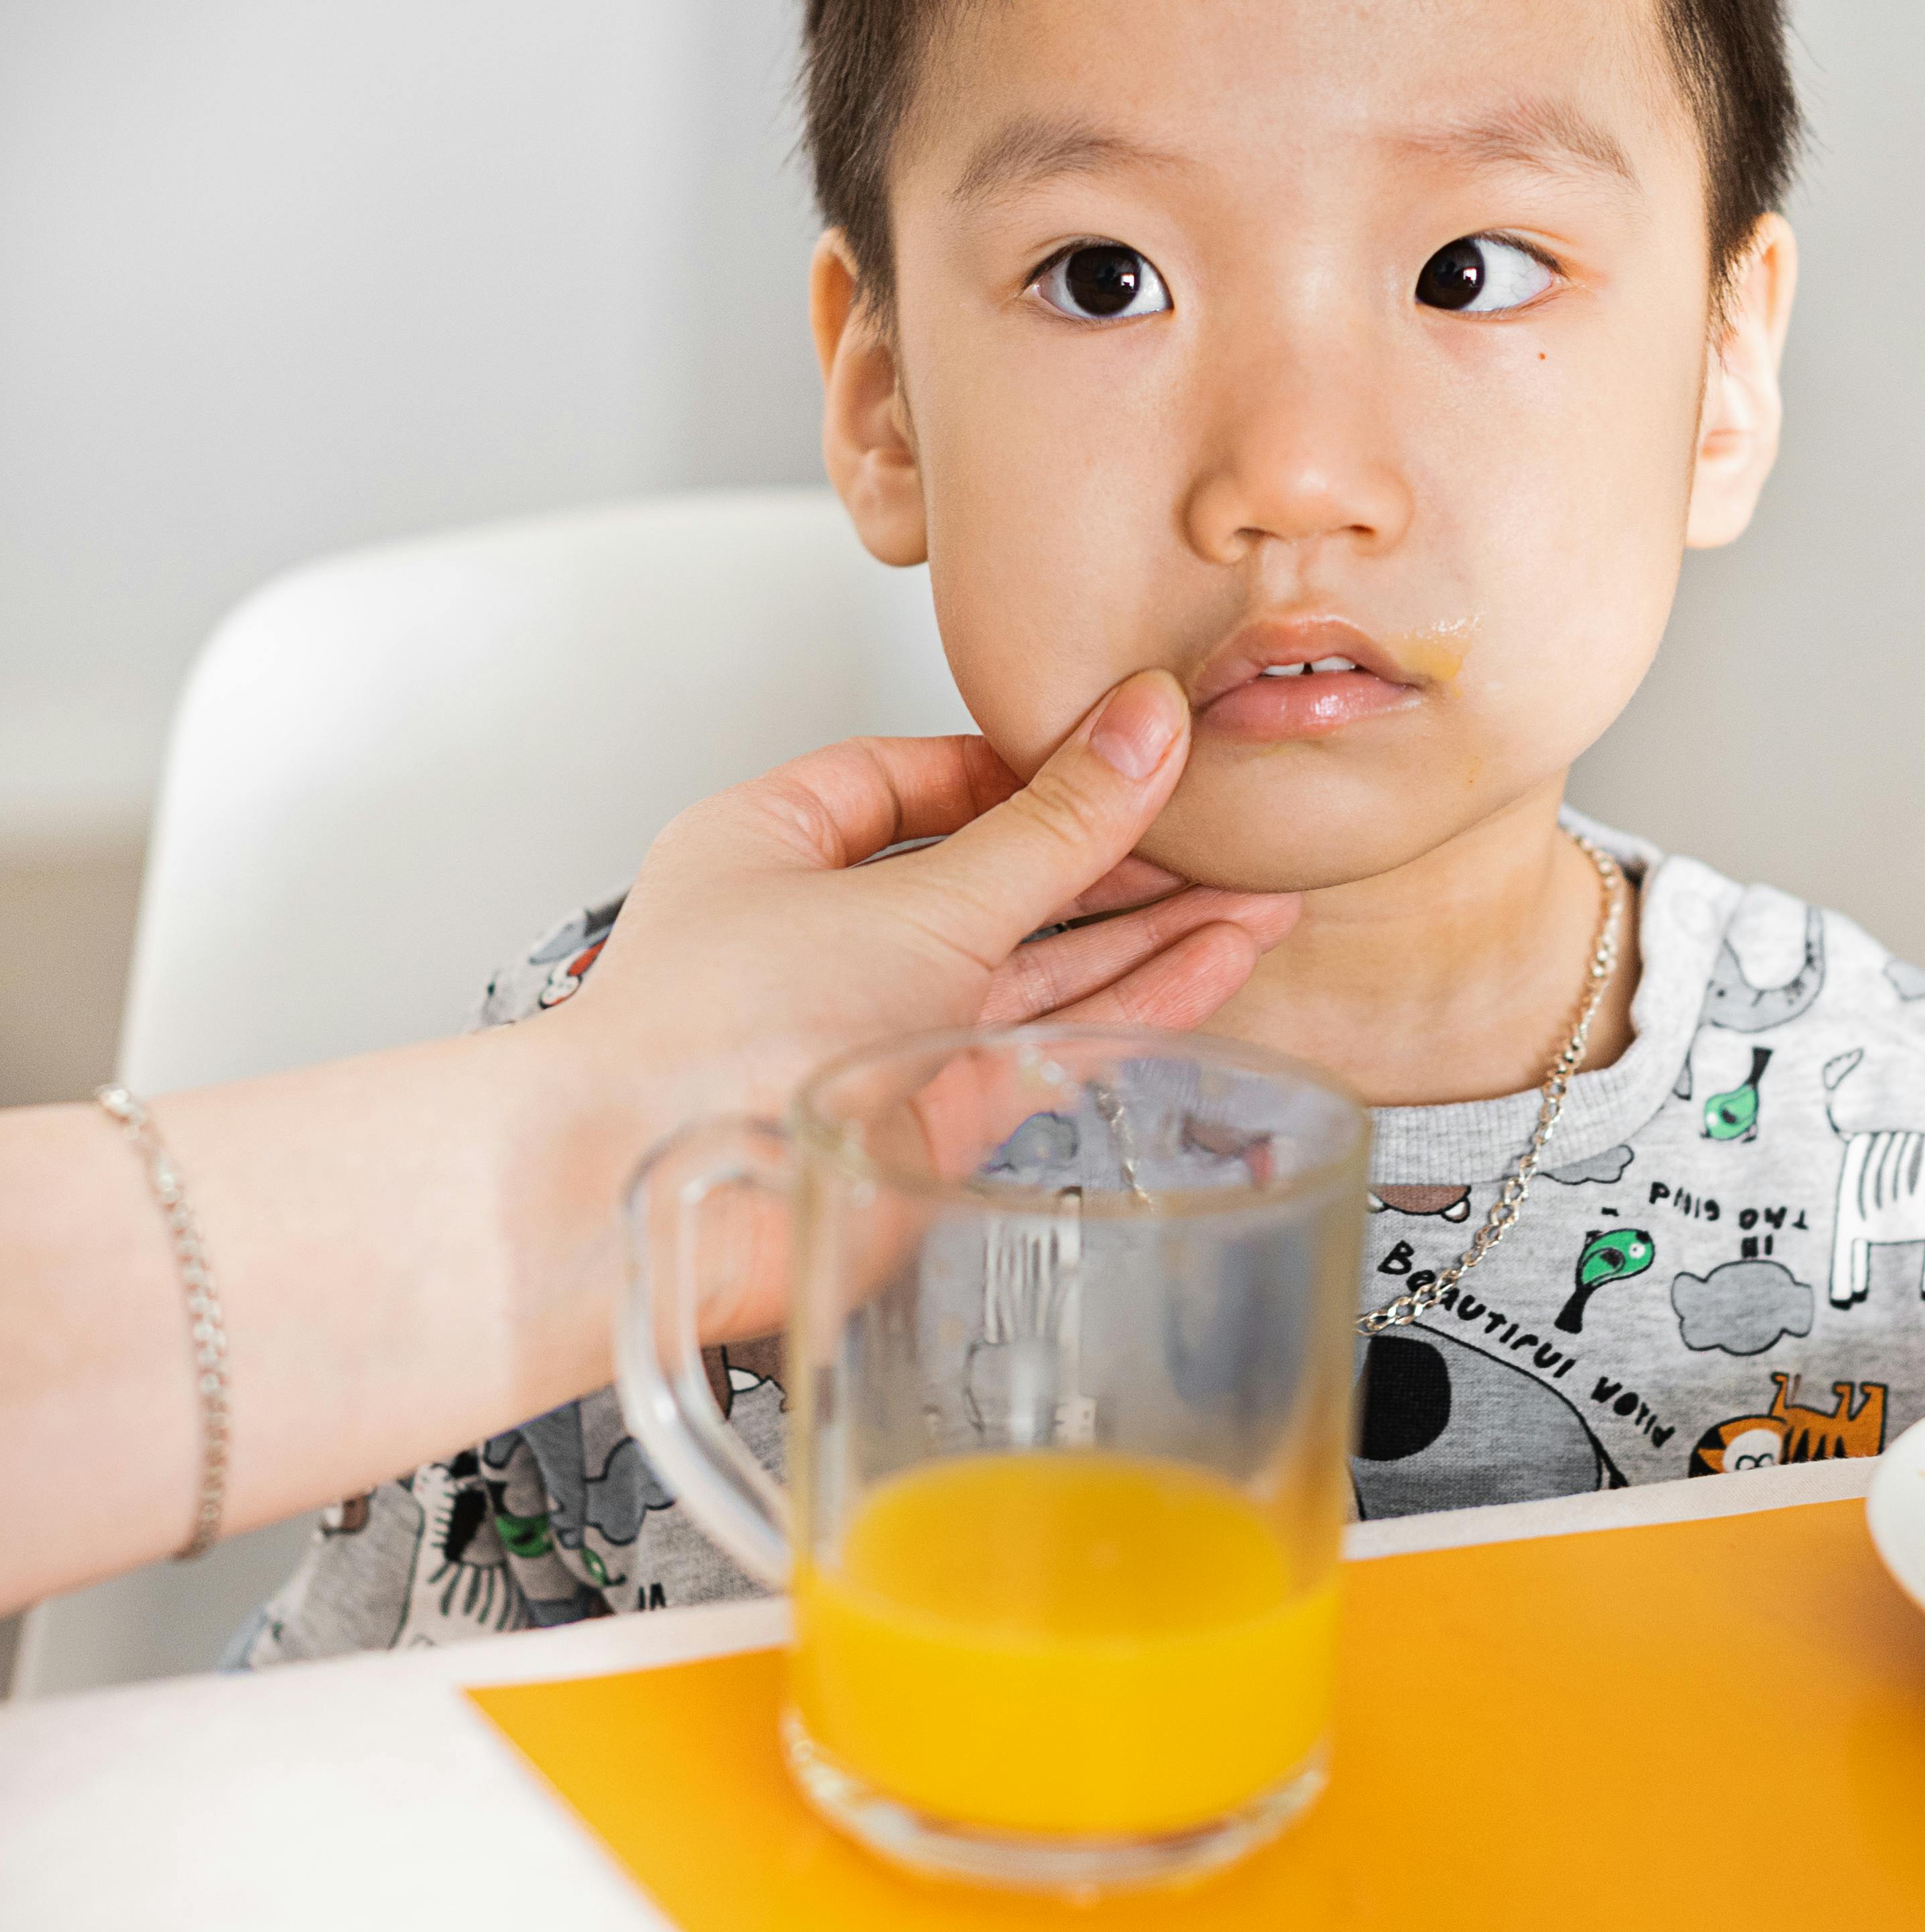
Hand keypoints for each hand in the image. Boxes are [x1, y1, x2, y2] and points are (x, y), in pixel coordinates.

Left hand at [546, 667, 1295, 1143]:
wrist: (661, 1204)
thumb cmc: (710, 1041)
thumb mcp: (914, 897)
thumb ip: (1050, 827)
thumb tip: (1140, 727)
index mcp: (776, 844)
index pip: (921, 777)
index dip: (1028, 763)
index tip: (1125, 746)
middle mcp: (826, 936)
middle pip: (996, 873)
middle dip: (1114, 853)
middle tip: (1223, 823)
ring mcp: (880, 1028)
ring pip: (1037, 963)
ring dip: (1148, 931)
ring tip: (1257, 892)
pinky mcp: (928, 1112)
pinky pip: (1048, 1041)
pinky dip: (1135, 1004)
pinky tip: (1212, 963)